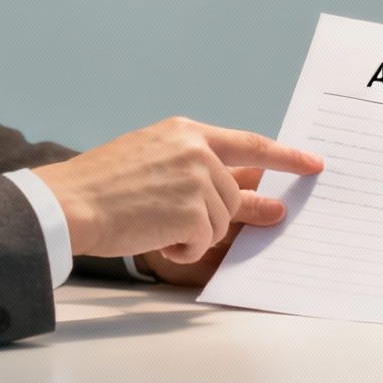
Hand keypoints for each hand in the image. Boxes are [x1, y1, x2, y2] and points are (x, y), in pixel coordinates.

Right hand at [33, 117, 322, 264]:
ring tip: (152, 224)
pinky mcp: (193, 212)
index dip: (285, 156)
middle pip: (232, 195)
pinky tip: (153, 238)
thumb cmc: (101, 185)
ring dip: (192, 234)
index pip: (250, 144)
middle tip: (235, 221)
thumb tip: (238, 191)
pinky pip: (202, 243)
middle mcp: (198, 151)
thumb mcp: (150, 156)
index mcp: (187, 132)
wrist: (68, 202)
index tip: (314, 163)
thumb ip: (192, 165)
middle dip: (224, 216)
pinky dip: (180, 250)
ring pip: (220, 223)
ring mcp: (198, 180)